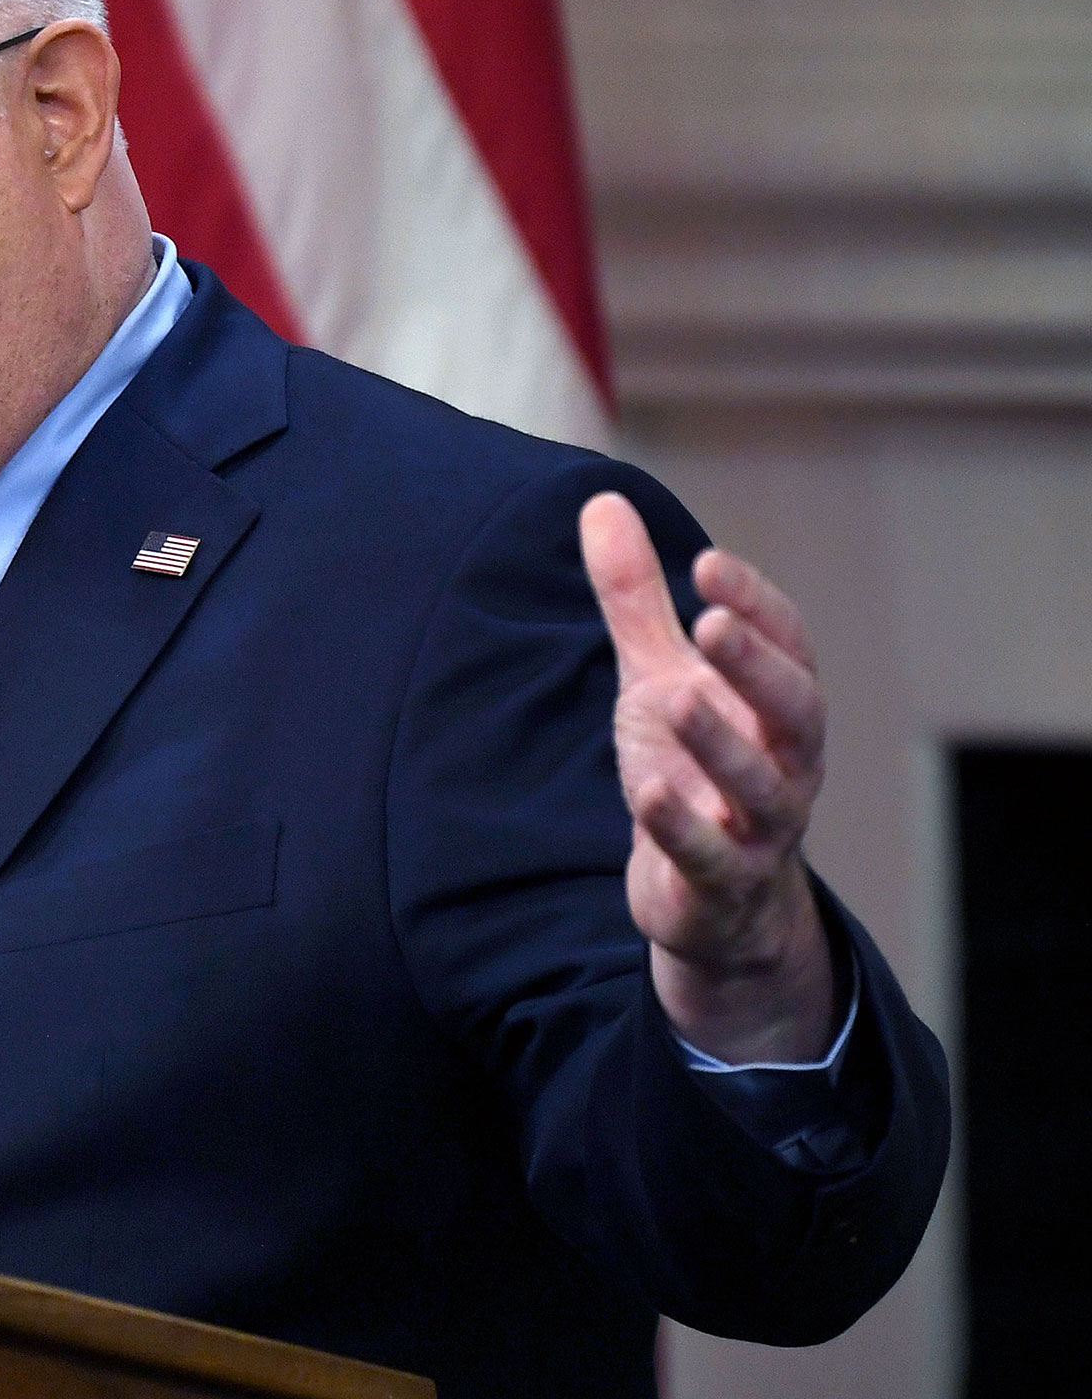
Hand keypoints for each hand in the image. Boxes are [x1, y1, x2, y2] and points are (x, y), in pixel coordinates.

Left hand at [581, 492, 836, 1063]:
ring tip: (677, 697)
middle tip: (711, 623)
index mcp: (778, 705)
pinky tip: (645, 792)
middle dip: (756, 666)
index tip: (707, 563)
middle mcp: (786, 762)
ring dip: (722, 742)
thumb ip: (638, 600)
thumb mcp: (658, 678)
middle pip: (795, 709)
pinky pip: (711, 857)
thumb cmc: (692, 767)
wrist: (710, 898)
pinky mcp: (721, 884)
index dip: (755, 604)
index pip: (787, 644)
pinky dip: (682, 827)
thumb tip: (602, 500)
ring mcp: (760, 827)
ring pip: (761, 785)